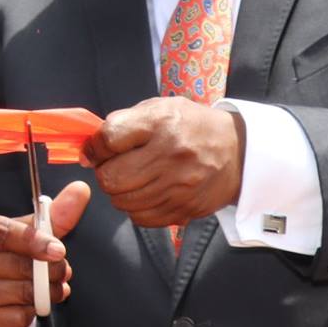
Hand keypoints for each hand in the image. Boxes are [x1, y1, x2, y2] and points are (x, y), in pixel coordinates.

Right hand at [0, 181, 89, 326]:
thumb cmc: (0, 258)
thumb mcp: (21, 234)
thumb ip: (51, 217)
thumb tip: (81, 190)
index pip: (3, 234)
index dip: (34, 241)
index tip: (59, 249)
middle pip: (20, 266)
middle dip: (52, 270)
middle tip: (62, 271)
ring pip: (25, 293)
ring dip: (49, 293)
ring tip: (50, 289)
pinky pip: (19, 317)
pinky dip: (31, 313)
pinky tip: (24, 305)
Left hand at [81, 98, 244, 229]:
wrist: (238, 151)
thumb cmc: (190, 126)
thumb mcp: (159, 109)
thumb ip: (123, 124)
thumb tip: (89, 151)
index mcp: (161, 123)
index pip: (109, 138)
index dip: (94, 147)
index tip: (94, 150)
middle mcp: (171, 155)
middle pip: (111, 178)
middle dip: (104, 174)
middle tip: (113, 167)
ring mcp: (180, 186)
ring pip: (123, 201)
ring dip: (119, 192)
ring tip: (132, 179)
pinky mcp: (185, 208)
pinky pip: (141, 217)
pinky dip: (136, 208)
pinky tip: (147, 193)